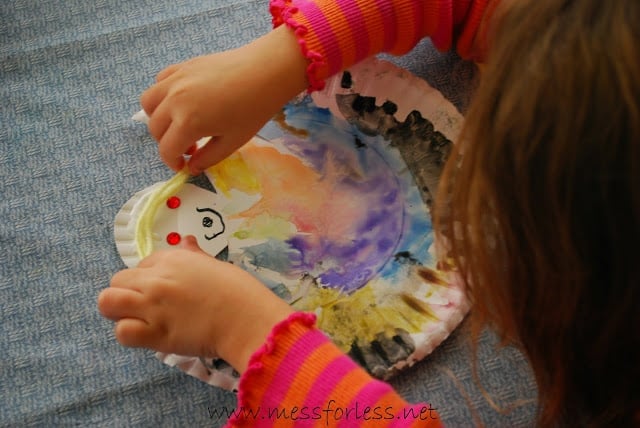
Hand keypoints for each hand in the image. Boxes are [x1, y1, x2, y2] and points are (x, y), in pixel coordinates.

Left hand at [98, 236, 293, 372]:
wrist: (246, 318)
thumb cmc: (238, 290)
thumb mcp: (214, 264)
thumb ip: (194, 254)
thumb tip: (187, 240)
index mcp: (172, 258)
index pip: (141, 265)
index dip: (149, 279)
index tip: (166, 291)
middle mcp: (157, 278)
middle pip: (118, 281)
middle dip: (129, 293)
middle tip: (149, 308)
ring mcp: (152, 305)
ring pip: (107, 302)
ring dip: (118, 311)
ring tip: (138, 320)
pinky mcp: (154, 333)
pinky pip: (121, 332)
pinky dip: (131, 334)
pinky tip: (147, 336)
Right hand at [140, 25, 307, 174]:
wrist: (265, 72)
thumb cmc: (253, 109)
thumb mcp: (232, 142)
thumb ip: (208, 158)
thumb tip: (192, 167)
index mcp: (187, 123)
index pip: (167, 150)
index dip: (173, 162)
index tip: (184, 165)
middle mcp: (174, 101)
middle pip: (155, 129)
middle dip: (168, 143)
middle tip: (189, 147)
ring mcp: (175, 80)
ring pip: (148, 103)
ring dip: (158, 118)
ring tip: (178, 123)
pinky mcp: (181, 66)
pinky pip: (159, 82)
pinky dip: (163, 95)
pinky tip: (182, 100)